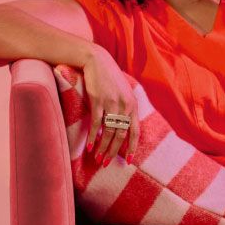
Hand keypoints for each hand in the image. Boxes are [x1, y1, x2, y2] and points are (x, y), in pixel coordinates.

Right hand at [81, 47, 140, 166]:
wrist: (97, 61)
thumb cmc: (110, 78)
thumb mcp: (123, 92)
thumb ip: (126, 107)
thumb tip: (123, 126)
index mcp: (133, 105)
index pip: (135, 131)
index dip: (131, 147)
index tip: (127, 160)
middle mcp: (125, 105)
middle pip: (121, 135)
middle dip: (114, 152)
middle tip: (106, 163)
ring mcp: (112, 103)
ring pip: (109, 132)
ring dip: (103, 147)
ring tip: (97, 158)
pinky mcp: (99, 101)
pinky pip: (97, 124)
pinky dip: (93, 137)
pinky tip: (89, 146)